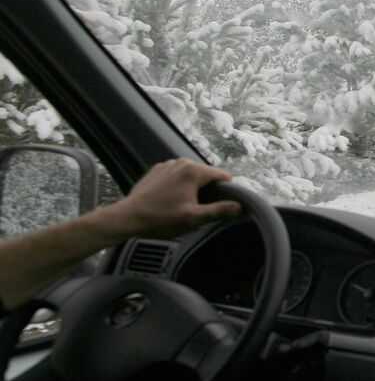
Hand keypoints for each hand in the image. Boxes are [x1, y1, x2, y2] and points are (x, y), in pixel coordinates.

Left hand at [102, 158, 240, 238]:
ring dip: (192, 188)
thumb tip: (240, 206)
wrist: (129, 217)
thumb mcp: (195, 218)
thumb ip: (220, 211)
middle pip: (206, 175)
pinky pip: (176, 176)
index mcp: (193, 171)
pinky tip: (171, 201)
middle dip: (208, 190)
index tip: (225, 203)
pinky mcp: (156, 171)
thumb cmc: (161, 218)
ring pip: (190, 175)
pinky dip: (178, 186)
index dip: (228, 189)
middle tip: (200, 209)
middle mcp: (181, 162)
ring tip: (184, 206)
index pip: (222, 175)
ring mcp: (167, 165)